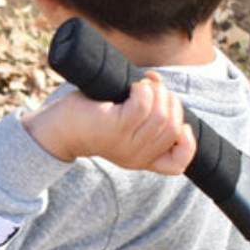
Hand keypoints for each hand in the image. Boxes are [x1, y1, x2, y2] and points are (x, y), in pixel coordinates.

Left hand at [22, 72, 196, 175]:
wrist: (60, 128)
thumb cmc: (95, 119)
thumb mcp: (127, 123)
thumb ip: (148, 113)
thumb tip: (158, 84)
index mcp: (144, 160)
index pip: (178, 165)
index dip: (188, 144)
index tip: (181, 126)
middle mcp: (138, 158)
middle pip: (174, 127)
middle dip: (170, 101)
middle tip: (153, 90)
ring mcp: (127, 144)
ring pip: (161, 115)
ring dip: (156, 92)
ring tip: (142, 86)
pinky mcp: (115, 127)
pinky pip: (143, 105)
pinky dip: (143, 89)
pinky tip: (133, 86)